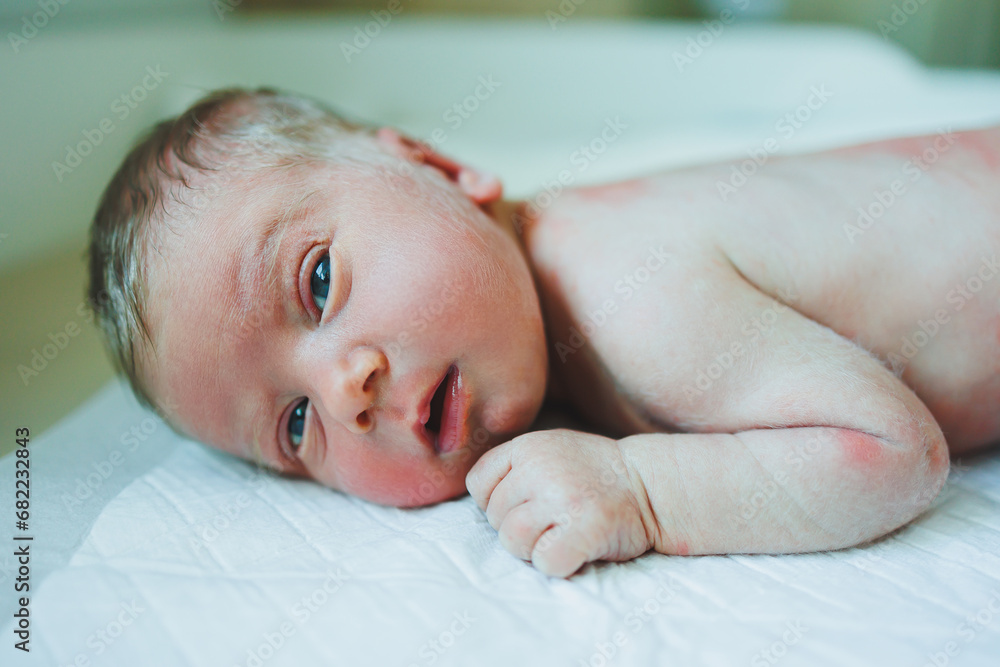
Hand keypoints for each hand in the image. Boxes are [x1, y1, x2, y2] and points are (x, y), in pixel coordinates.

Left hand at [465, 429, 653, 577]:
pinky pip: (544, 562)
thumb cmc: (596, 474)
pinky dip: (556, 564)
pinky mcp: (585, 529)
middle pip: (494, 518)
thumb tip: (478, 499)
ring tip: (560, 536)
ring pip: (512, 541)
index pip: (478, 485)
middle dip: (518, 529)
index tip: (525, 506)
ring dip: (532, 550)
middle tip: (552, 523)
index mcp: (528, 446)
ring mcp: (563, 498)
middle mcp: (541, 468)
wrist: (651, 484)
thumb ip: (515, 466)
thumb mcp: (551, 449)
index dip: (495, 503)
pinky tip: (575, 549)